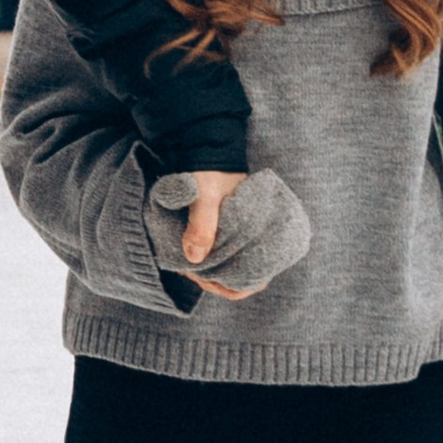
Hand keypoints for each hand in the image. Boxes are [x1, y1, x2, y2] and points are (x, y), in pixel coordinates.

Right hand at [146, 169, 308, 307]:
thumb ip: (201, 225)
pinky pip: (232, 252)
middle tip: (260, 281)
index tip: (245, 286)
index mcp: (178, 243)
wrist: (213, 156)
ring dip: (241, 271)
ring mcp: (207, 239)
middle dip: (235, 282)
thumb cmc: (204, 174)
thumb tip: (195, 258)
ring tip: (264, 274)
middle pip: (213, 276)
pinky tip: (262, 260)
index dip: (219, 286)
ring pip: (224, 266)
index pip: (198, 276)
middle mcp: (191, 246)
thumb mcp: (204, 198)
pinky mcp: (220, 232)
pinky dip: (245, 258)